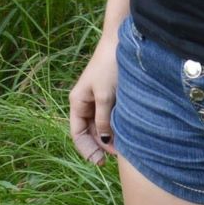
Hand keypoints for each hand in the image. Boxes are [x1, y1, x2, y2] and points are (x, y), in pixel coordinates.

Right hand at [68, 31, 120, 165]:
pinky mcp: (109, 96)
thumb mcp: (105, 96)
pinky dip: (115, 126)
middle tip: (119, 155)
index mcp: (77, 102)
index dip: (87, 150)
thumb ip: (103, 120)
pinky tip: (126, 133)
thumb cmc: (109, 67)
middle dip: (101, 146)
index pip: (77, 134)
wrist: (120, 42)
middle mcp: (85, 103)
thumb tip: (105, 143)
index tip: (101, 162)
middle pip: (89, 132)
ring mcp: (97, 99)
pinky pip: (109, 117)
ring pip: (100, 126)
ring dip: (110, 137)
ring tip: (124, 146)